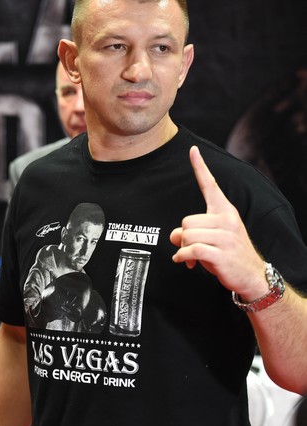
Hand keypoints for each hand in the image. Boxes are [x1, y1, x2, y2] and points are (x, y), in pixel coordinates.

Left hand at [169, 146, 268, 298]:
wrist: (252, 275)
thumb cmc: (228, 253)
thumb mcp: (213, 236)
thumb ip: (193, 230)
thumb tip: (174, 236)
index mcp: (225, 210)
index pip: (210, 185)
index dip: (200, 167)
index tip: (193, 151)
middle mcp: (226, 219)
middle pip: (186, 221)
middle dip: (183, 236)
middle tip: (191, 247)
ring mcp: (225, 237)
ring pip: (186, 235)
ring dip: (183, 248)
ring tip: (193, 256)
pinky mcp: (221, 253)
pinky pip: (191, 249)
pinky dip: (183, 256)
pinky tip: (186, 261)